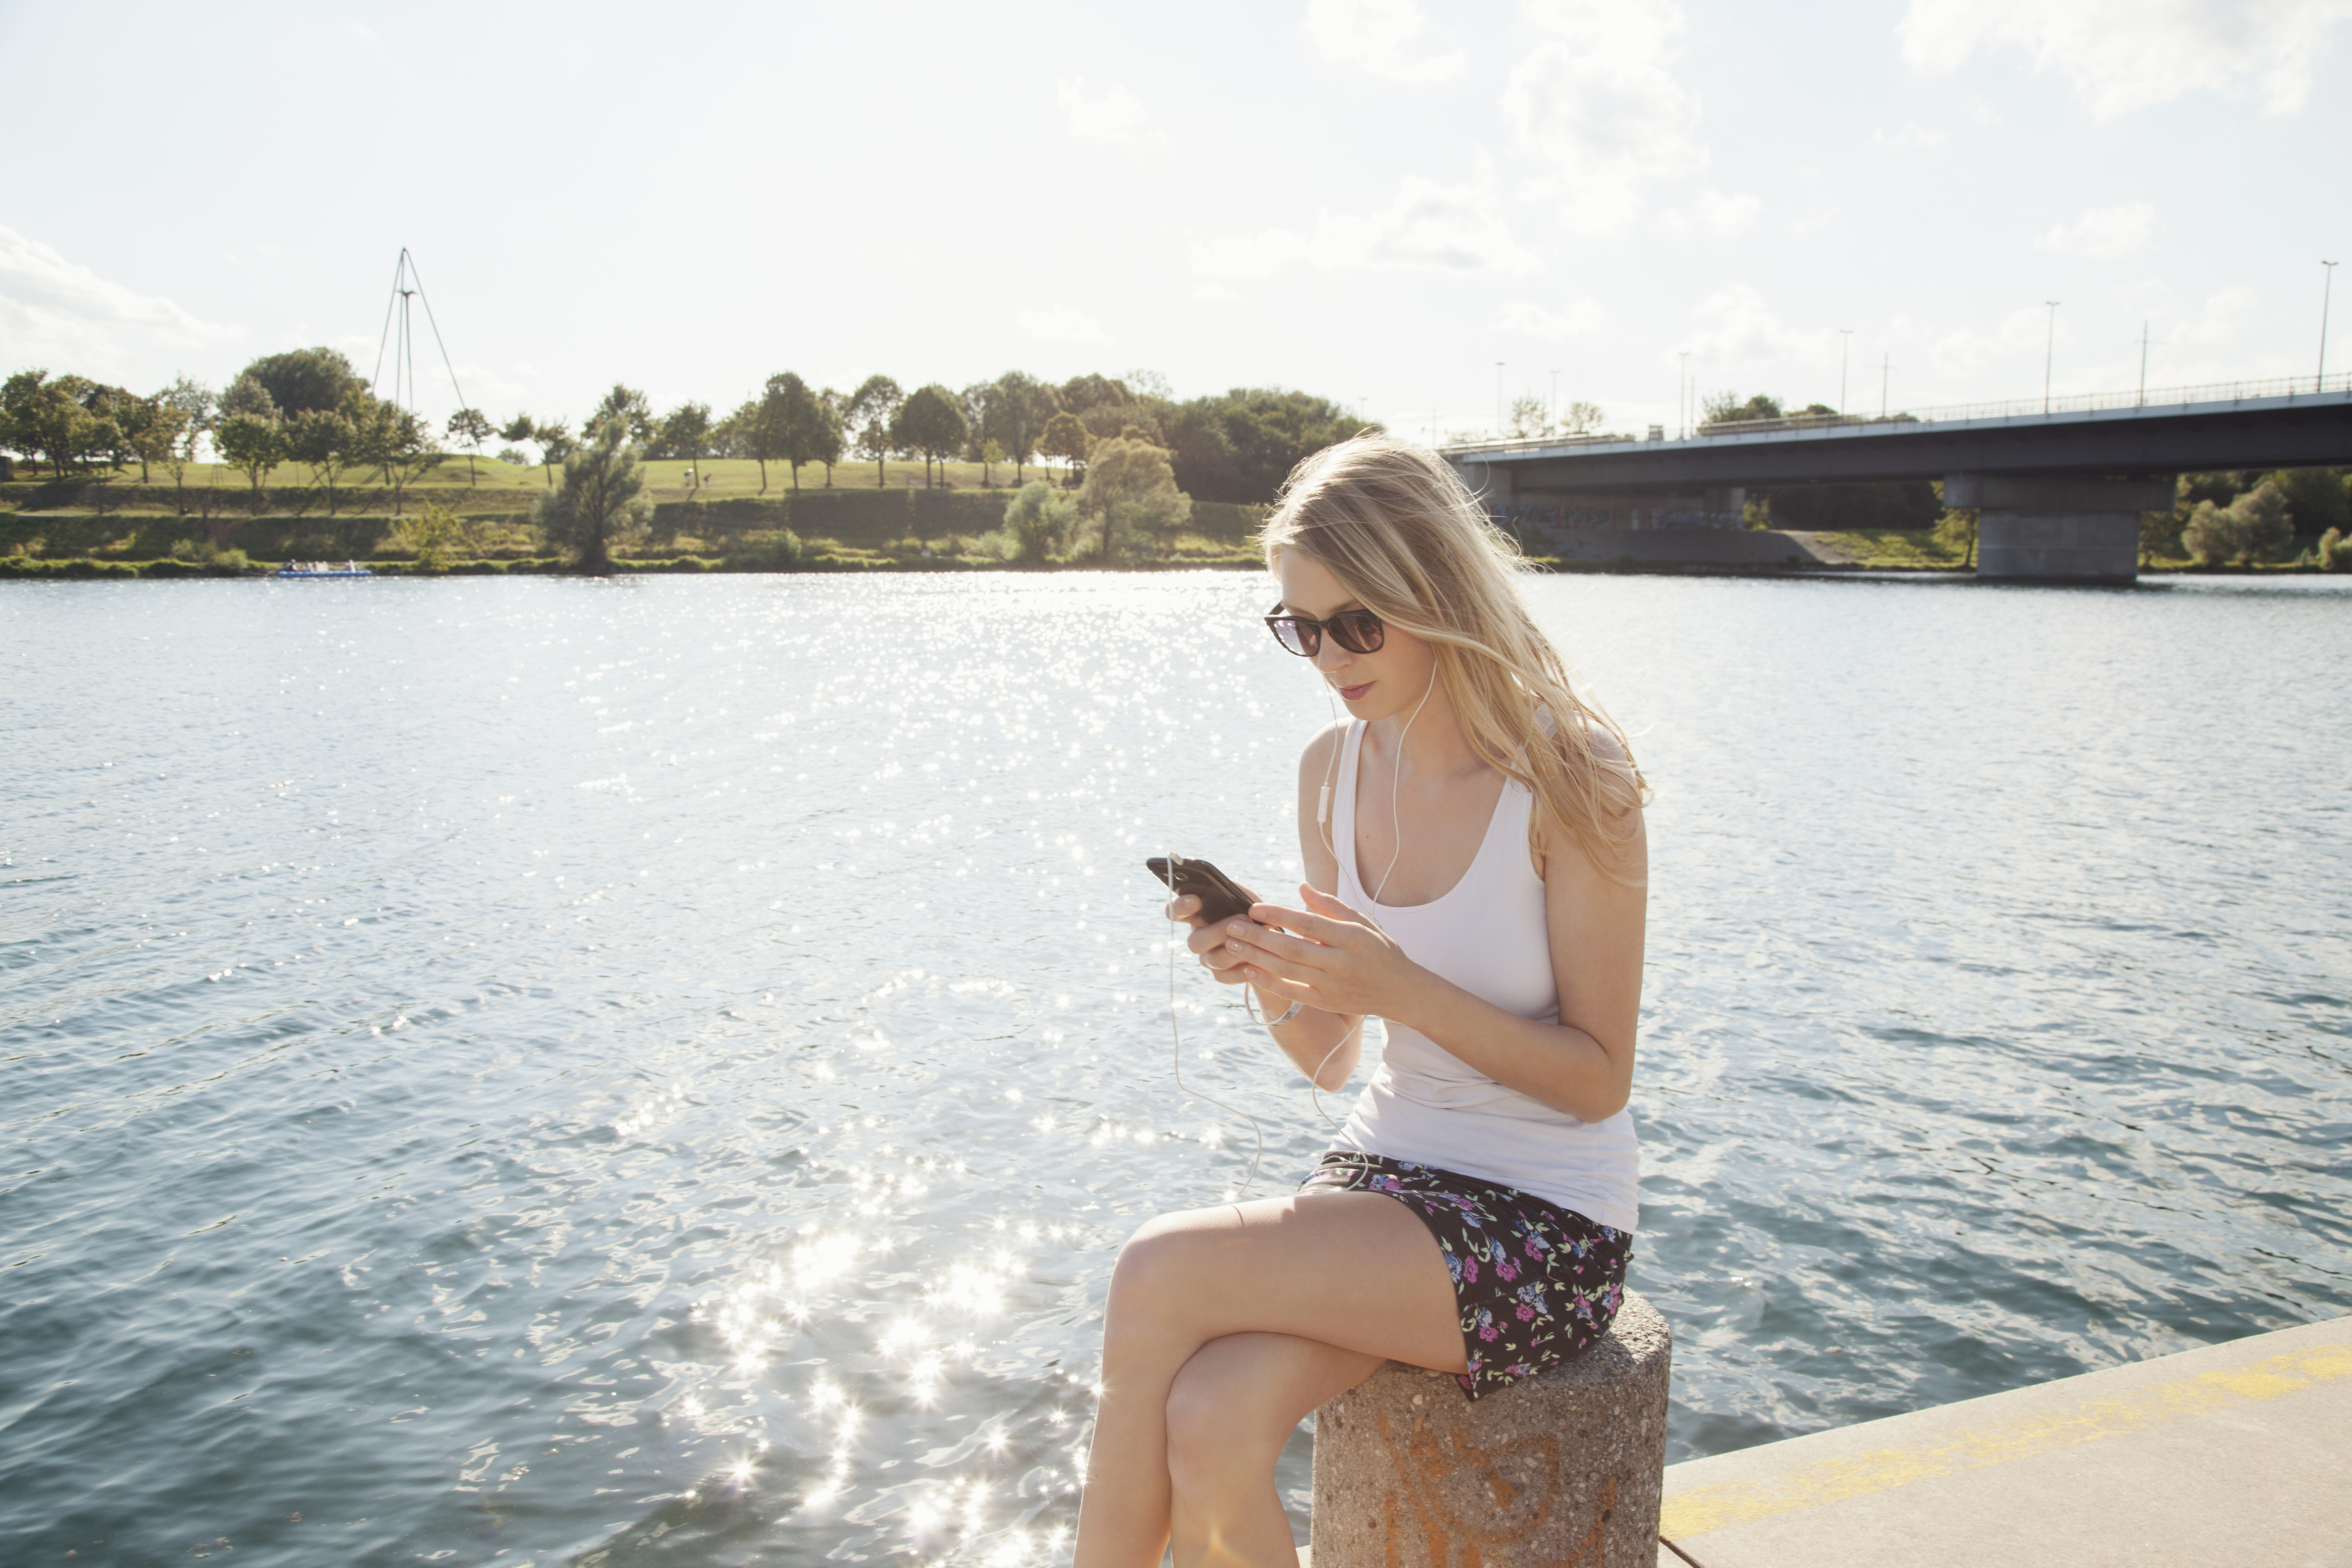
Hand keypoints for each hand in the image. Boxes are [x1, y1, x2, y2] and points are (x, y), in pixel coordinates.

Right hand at [1166, 893, 1261, 986]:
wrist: (1269, 936)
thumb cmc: (1251, 910)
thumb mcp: (1242, 895)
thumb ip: (1231, 890)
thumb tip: (1226, 890)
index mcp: (1195, 915)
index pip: (1174, 911)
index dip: (1180, 907)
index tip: (1195, 901)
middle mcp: (1197, 938)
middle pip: (1194, 942)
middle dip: (1219, 931)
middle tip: (1244, 919)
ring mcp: (1207, 958)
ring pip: (1213, 960)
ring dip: (1236, 950)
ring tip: (1257, 940)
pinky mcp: (1220, 974)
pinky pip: (1224, 976)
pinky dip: (1241, 970)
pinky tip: (1255, 964)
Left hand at [1222, 884, 1425, 1020]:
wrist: (1402, 992)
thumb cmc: (1380, 951)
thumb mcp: (1362, 923)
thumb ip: (1330, 905)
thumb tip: (1301, 887)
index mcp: (1351, 937)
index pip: (1307, 923)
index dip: (1278, 915)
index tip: (1254, 908)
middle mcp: (1341, 962)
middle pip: (1292, 948)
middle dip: (1258, 937)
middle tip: (1232, 926)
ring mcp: (1333, 985)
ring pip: (1288, 970)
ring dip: (1257, 957)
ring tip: (1232, 945)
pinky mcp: (1327, 1002)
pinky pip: (1293, 993)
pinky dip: (1269, 983)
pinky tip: (1250, 971)